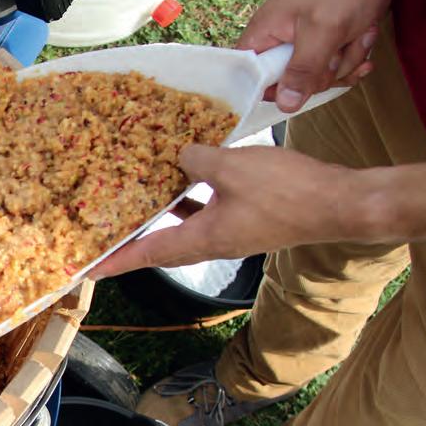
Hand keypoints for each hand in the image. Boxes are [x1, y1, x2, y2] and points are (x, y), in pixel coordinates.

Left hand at [90, 144, 354, 278]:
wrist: (340, 204)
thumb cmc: (287, 192)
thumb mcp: (230, 168)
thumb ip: (196, 159)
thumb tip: (179, 156)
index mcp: (201, 239)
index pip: (146, 254)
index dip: (114, 261)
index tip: (85, 269)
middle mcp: (212, 243)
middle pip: (160, 245)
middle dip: (131, 240)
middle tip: (104, 231)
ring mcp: (231, 233)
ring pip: (184, 226)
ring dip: (161, 215)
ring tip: (136, 198)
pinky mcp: (248, 220)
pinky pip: (208, 211)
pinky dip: (192, 198)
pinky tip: (188, 174)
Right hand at [238, 0, 410, 111]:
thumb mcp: (323, 30)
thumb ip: (303, 70)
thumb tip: (285, 104)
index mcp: (265, 33)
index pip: (252, 78)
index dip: (272, 89)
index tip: (298, 84)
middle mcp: (279, 40)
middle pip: (291, 83)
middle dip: (323, 71)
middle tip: (336, 47)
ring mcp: (302, 42)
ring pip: (318, 77)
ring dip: (344, 60)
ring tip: (355, 32)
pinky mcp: (323, 43)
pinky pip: (333, 68)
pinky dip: (352, 56)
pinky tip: (363, 38)